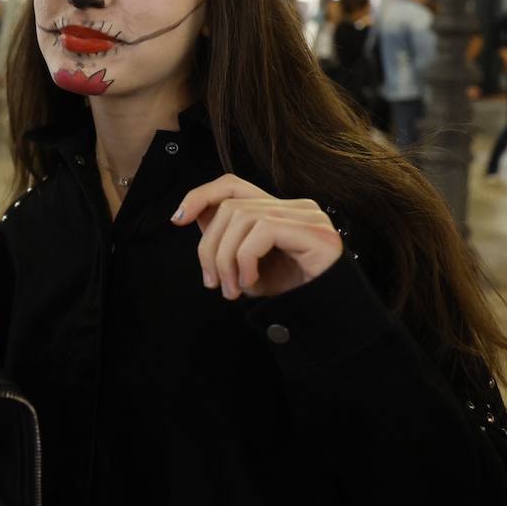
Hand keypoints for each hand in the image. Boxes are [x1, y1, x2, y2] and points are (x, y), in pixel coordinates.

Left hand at [170, 174, 342, 300]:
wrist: (329, 320)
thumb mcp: (247, 267)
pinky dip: (246, 259)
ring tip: (233, 290)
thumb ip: (226, 241)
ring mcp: (309, 216)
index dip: (200, 195)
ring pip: (241, 217)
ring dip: (226, 259)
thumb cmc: (291, 295)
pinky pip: (262, 231)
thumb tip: (189, 216)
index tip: (177, 219)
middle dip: (210, 247)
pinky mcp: (316, 233)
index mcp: (279, 210)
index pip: (232, 185)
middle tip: (213, 283)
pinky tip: (252, 283)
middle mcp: (296, 207)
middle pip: (230, 206)